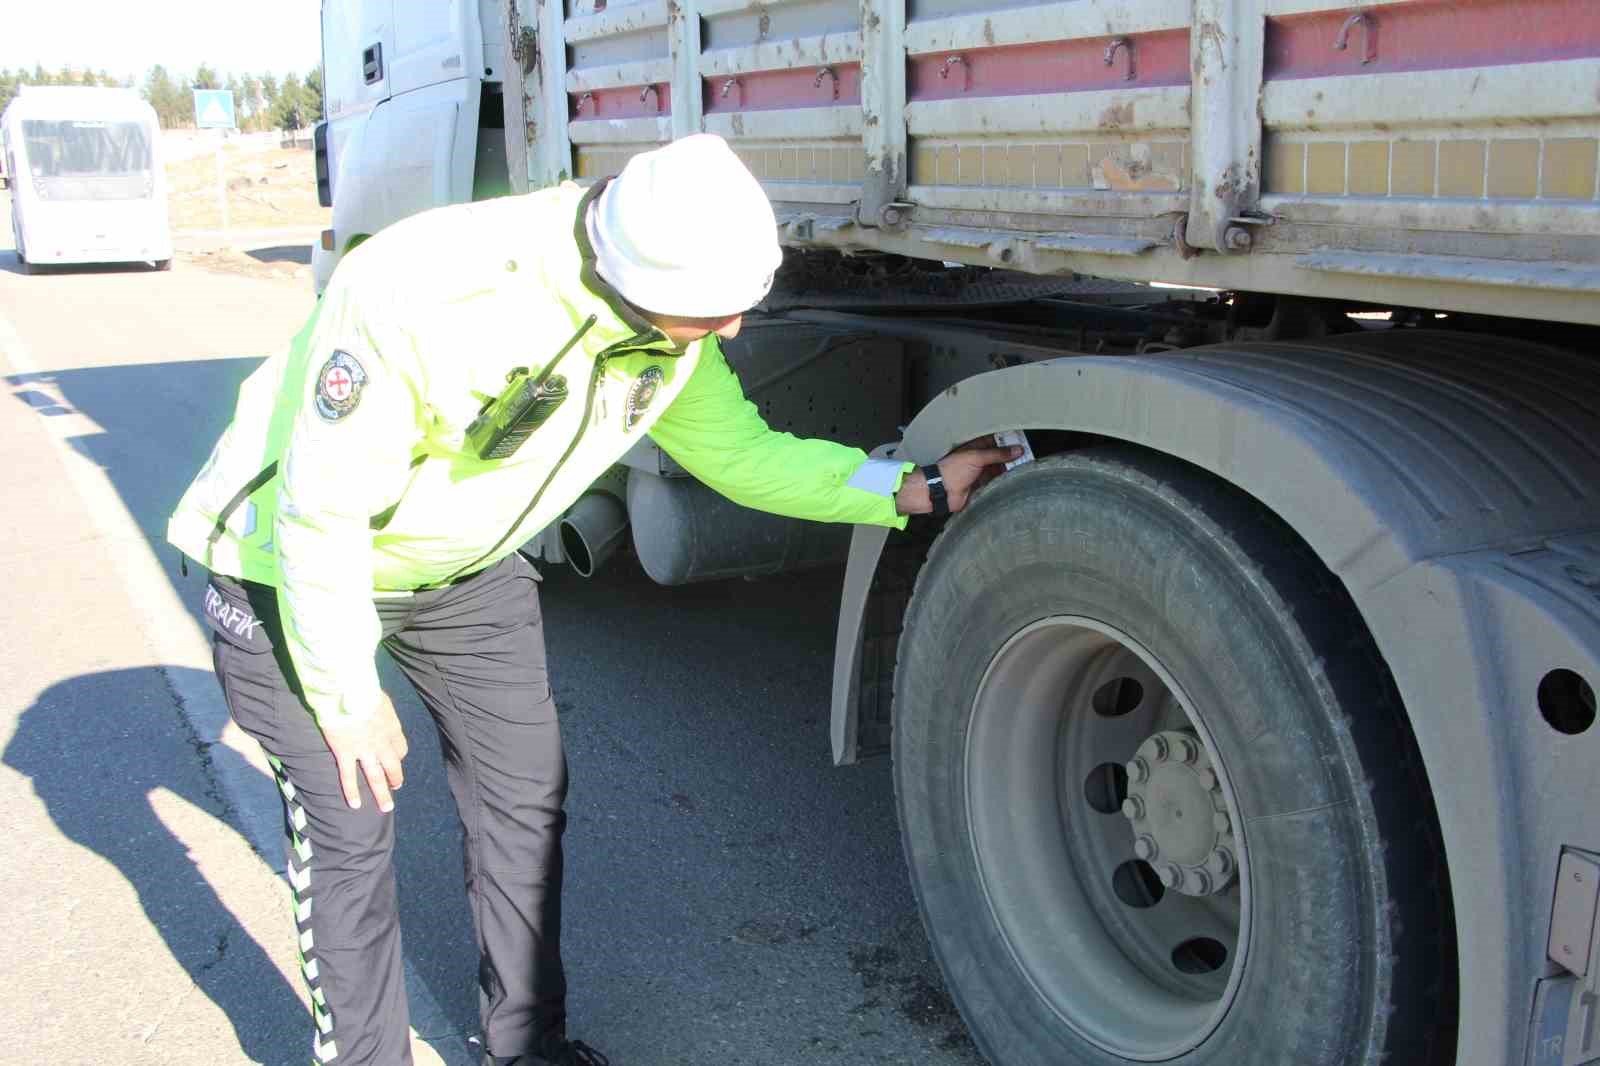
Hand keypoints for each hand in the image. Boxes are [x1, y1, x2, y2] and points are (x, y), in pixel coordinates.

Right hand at [318, 691, 407, 811]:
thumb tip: (379, 710)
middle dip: (396, 778)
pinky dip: (352, 792)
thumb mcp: (379, 698)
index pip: (400, 748)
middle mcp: (382, 742)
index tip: (395, 760)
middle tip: (397, 787)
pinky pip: (349, 776)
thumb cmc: (361, 688)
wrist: (346, 689)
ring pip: (376, 776)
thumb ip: (381, 709)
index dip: (398, 756)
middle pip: (393, 765)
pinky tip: (355, 805)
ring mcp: (364, 749)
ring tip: (387, 807)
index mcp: (391, 727)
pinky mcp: (345, 752)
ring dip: (382, 793)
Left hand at [895, 443, 1021, 515]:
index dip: (1007, 440)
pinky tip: (1013, 479)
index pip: (995, 440)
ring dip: (1009, 469)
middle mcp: (978, 459)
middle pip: (998, 455)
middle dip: (1011, 456)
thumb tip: (1017, 450)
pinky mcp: (981, 486)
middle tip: (1027, 456)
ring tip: (1023, 467)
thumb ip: (998, 454)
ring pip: (999, 469)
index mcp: (974, 447)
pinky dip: (1004, 481)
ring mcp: (980, 473)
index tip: (1022, 441)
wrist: (941, 492)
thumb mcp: (977, 457)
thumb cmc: (952, 470)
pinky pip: (996, 482)